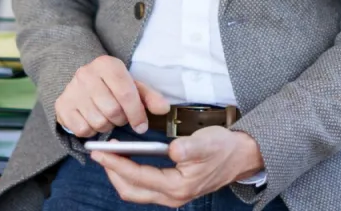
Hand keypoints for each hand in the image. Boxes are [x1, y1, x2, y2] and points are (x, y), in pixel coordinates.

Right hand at [55, 56, 169, 136]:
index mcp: (106, 64)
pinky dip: (91, 131)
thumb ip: (149, 97)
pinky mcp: (62, 106)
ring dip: (107, 126)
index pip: (126, 93)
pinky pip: (82, 130)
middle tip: (120, 117)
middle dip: (121, 120)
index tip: (142, 126)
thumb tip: (164, 109)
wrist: (81, 82)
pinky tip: (92, 120)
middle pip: (112, 111)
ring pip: (98, 122)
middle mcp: (86, 74)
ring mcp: (71, 90)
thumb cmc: (111, 85)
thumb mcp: (131, 85)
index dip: (137, 113)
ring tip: (106, 117)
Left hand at [91, 127, 263, 207]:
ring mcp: (171, 195)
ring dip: (118, 174)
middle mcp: (172, 196)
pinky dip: (129, 175)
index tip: (101, 151)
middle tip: (99, 153)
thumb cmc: (223, 148)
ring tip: (109, 156)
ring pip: (135, 191)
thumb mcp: (207, 143)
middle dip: (112, 172)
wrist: (241, 157)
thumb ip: (188, 148)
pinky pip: (143, 187)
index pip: (138, 176)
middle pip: (131, 190)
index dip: (116, 164)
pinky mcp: (172, 190)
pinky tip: (125, 160)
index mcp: (178, 186)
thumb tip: (171, 150)